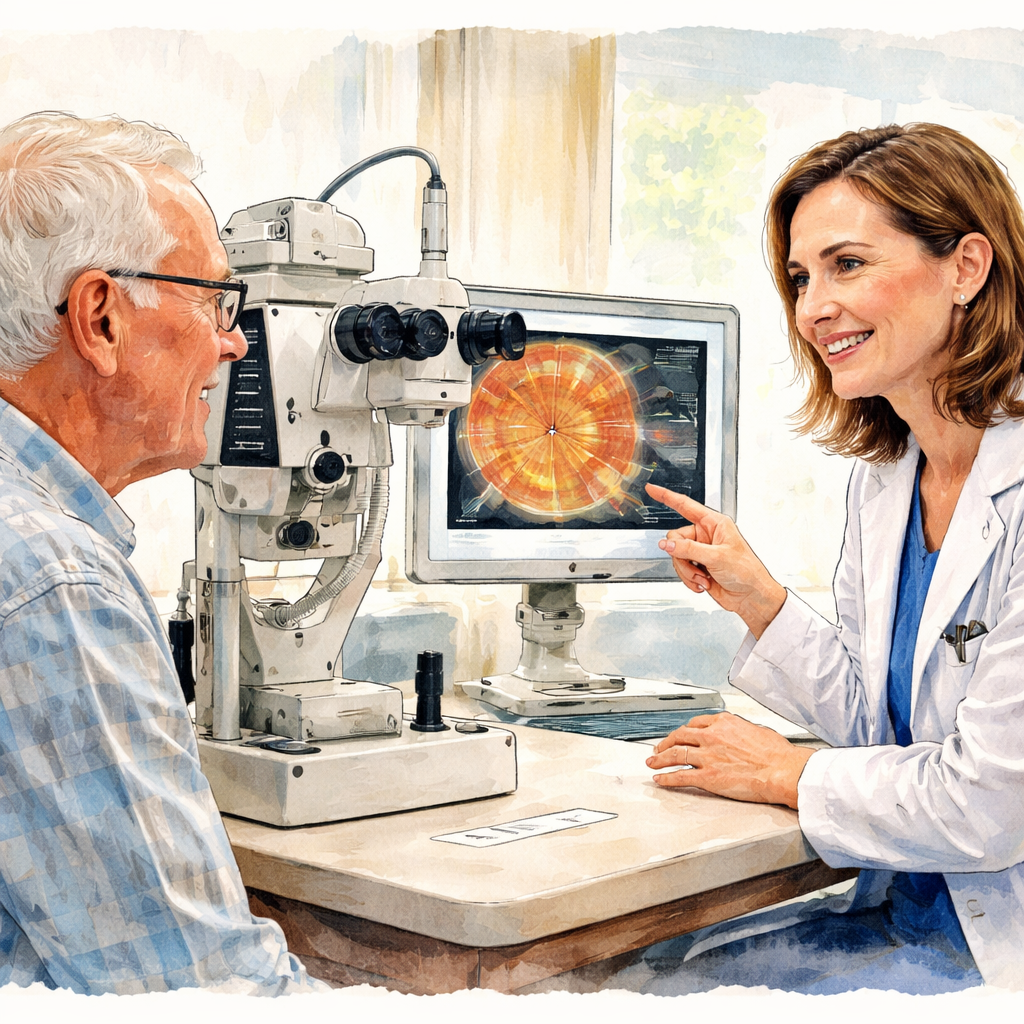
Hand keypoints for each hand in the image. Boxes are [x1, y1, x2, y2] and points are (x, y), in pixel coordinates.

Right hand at [645, 483, 786, 638]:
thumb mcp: (716, 556)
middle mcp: (706, 535)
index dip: (667, 496)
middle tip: (696, 567)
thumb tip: (667, 544)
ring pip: (676, 556)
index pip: (685, 506)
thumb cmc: (746, 571)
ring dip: (687, 571)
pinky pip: (681, 569)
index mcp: (714, 524)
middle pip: (676, 538)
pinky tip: (702, 583)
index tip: (652, 489)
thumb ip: (688, 549)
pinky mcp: (698, 566)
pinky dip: (689, 579)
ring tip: (703, 578)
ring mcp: (701, 551)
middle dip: (682, 557)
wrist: (750, 596)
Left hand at [645, 712, 814, 808]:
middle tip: (659, 748)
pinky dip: (666, 778)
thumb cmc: (777, 754)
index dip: (683, 731)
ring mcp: (707, 756)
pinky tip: (660, 780)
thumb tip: (737, 736)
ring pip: (675, 754)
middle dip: (666, 742)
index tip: (679, 735)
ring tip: (652, 763)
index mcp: (723, 722)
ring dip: (660, 759)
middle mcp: (711, 736)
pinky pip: (680, 776)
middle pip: (680, 737)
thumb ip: (739, 731)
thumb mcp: (756, 730)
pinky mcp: (707, 776)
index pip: (695, 724)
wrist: (782, 770)